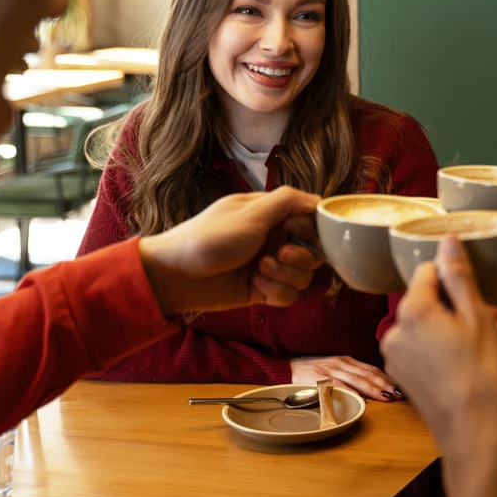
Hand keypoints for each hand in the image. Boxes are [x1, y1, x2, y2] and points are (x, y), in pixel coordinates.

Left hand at [138, 186, 322, 314]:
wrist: (177, 275)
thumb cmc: (209, 237)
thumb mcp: (251, 213)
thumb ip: (287, 201)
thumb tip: (319, 201)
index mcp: (272, 215)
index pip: (312, 218)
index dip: (314, 228)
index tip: (298, 231)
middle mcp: (275, 239)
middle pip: (314, 250)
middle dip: (302, 255)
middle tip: (281, 254)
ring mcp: (270, 266)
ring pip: (304, 276)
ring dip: (287, 274)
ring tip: (261, 270)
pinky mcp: (264, 291)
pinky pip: (290, 295)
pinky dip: (277, 291)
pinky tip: (256, 285)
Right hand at [291, 356, 399, 400]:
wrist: (285, 367)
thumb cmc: (311, 371)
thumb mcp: (333, 370)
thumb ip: (349, 377)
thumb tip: (368, 391)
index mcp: (346, 361)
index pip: (371, 369)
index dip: (387, 377)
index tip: (400, 386)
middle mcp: (341, 363)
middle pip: (368, 373)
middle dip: (386, 383)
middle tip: (400, 393)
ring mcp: (331, 369)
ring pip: (357, 379)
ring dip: (374, 388)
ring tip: (387, 396)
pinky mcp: (320, 378)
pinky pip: (338, 385)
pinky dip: (351, 392)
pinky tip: (361, 398)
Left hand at [381, 236, 496, 454]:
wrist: (472, 435)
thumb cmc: (481, 376)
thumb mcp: (477, 318)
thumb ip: (458, 276)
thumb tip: (446, 240)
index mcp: (412, 311)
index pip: (428, 272)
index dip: (456, 278)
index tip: (480, 292)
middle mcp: (395, 331)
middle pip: (432, 302)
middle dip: (467, 307)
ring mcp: (397, 357)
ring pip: (433, 328)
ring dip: (466, 330)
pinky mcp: (404, 376)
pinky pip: (428, 350)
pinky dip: (452, 348)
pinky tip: (485, 358)